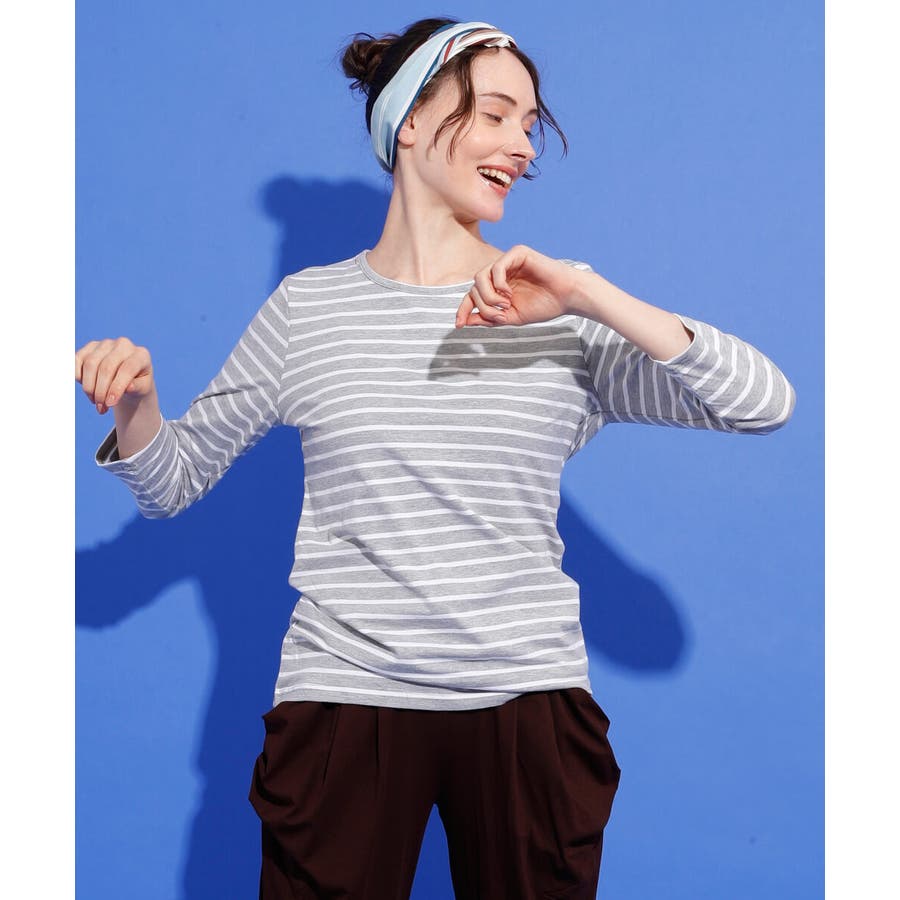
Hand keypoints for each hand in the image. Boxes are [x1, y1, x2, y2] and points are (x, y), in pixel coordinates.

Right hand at [75, 337, 154, 413]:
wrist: (128, 378)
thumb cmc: (137, 384)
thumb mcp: (142, 389)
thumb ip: (137, 387)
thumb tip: (128, 387)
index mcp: (141, 355)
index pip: (127, 369)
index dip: (116, 388)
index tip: (110, 404)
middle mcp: (123, 344)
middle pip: (106, 368)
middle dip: (101, 392)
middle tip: (101, 408)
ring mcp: (106, 343)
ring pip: (90, 364)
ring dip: (89, 388)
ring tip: (96, 402)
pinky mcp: (91, 346)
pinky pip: (78, 360)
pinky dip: (78, 377)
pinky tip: (88, 389)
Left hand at [454, 244, 581, 328]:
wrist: (567, 297)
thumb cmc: (544, 306)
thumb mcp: (511, 318)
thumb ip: (488, 318)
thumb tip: (465, 321)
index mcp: (498, 287)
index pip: (473, 295)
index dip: (463, 309)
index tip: (459, 325)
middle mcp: (500, 273)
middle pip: (474, 287)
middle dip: (482, 305)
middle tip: (500, 315)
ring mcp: (508, 262)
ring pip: (480, 276)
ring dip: (488, 296)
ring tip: (504, 306)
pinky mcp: (518, 254)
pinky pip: (496, 267)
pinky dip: (498, 283)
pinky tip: (509, 294)